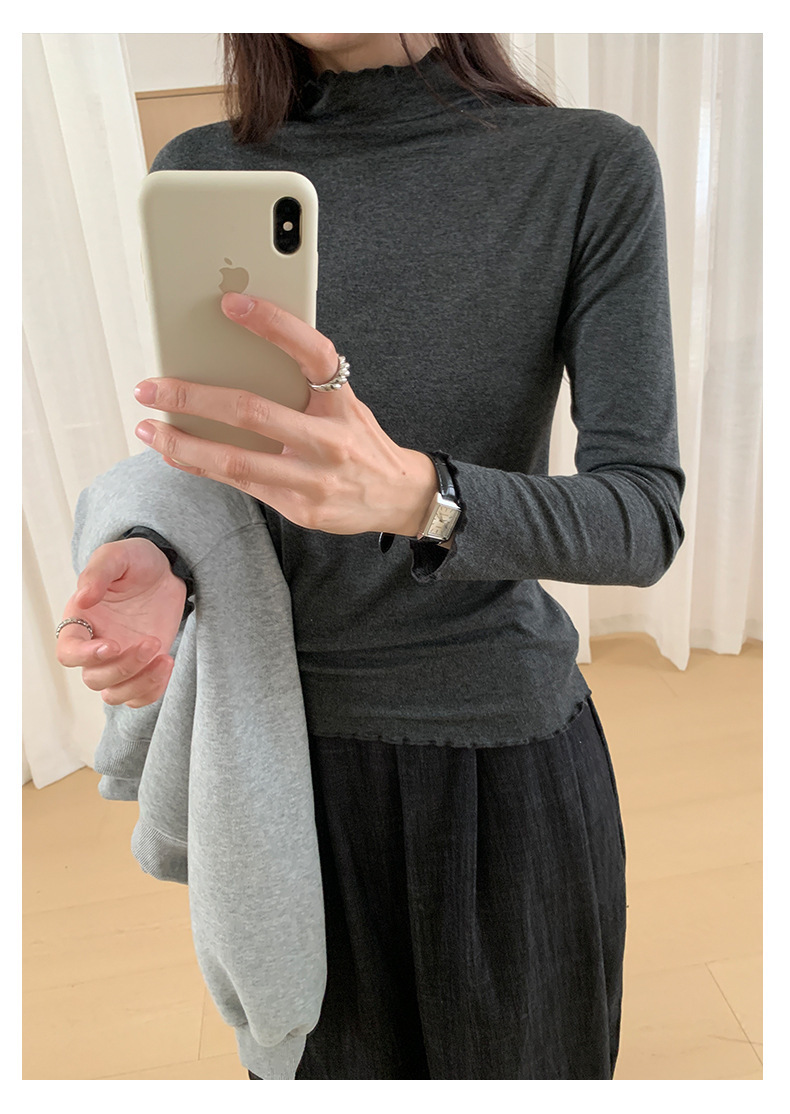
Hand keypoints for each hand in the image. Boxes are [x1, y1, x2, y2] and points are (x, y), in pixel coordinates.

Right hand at [56, 539, 186, 707]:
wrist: (166, 570)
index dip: (85, 656)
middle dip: (124, 667)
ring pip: (114, 694)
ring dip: (139, 683)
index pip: (68, 652)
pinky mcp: (143, 667)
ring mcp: (119, 660)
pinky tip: (168, 662)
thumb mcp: (117, 556)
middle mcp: (95, 646)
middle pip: (94, 679)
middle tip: (151, 641)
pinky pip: (139, 696)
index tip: (112, 645)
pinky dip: (153, 690)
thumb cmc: (136, 561)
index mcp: (80, 621)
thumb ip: (97, 573)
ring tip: (165, 658)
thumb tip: (82, 598)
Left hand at [132, 292, 437, 536]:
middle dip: (193, 396)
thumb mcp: (346, 405)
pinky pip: (240, 484)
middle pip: (251, 411)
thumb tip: (239, 360)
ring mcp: (314, 476)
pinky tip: (177, 454)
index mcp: (342, 401)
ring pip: (235, 458)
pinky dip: (202, 467)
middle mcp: (330, 438)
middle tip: (153, 387)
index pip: (310, 352)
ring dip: (183, 442)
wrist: (400, 496)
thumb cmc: (362, 442)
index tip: (232, 303)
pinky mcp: (300, 506)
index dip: (273, 324)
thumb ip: (305, 386)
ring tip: (151, 428)